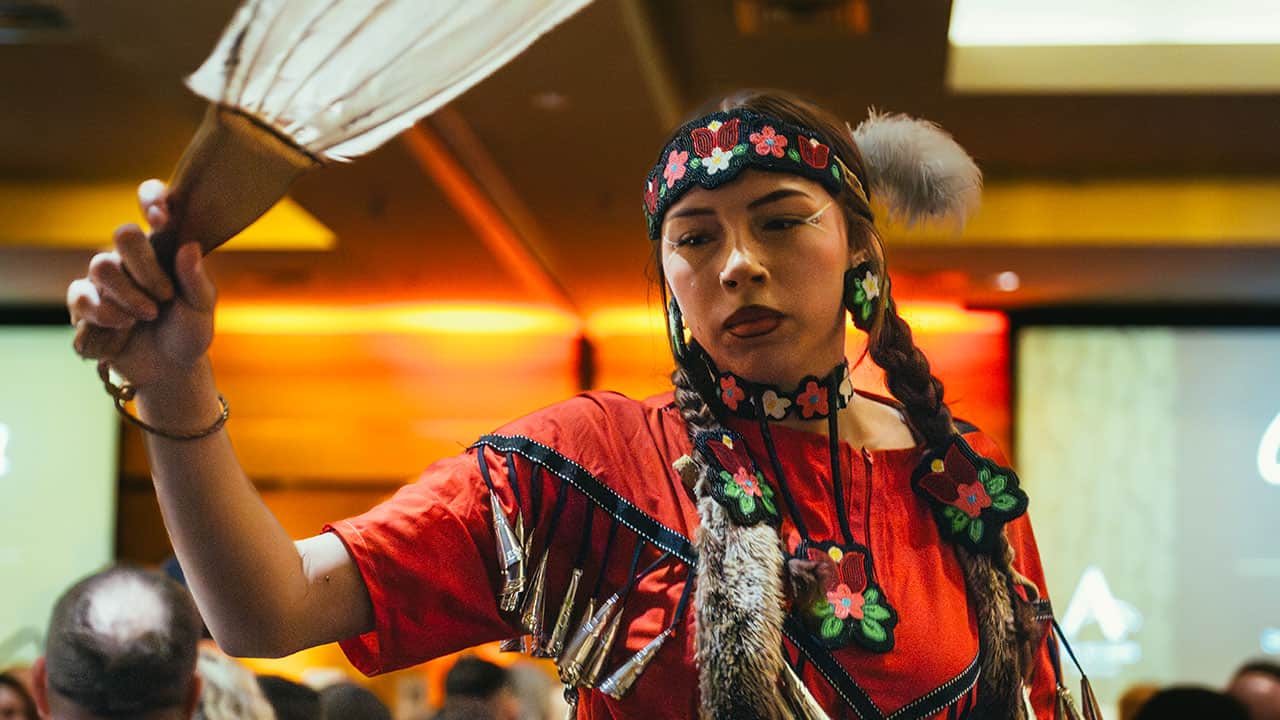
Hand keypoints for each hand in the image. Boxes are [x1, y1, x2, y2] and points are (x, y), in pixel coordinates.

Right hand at [67, 180, 217, 388]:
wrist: (169, 371)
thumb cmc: (188, 332)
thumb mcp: (201, 309)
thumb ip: (196, 280)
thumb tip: (189, 246)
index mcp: (163, 247)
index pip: (152, 202)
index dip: (152, 199)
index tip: (162, 217)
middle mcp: (130, 257)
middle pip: (123, 234)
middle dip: (145, 267)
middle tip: (163, 296)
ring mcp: (104, 279)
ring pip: (101, 266)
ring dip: (128, 296)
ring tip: (147, 317)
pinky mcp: (85, 304)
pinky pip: (81, 298)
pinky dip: (104, 317)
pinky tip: (123, 329)